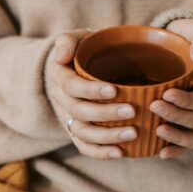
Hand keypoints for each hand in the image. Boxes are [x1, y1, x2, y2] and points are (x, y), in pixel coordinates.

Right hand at [47, 29, 137, 158]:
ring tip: (132, 133)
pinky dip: (101, 153)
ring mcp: (70, 119)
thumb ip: (68, 41)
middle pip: (79, 111)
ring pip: (83, 133)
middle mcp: (62, 100)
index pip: (71, 86)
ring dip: (107, 136)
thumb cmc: (87, 50)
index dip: (91, 90)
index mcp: (60, 76)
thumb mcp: (78, 38)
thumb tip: (61, 56)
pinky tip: (120, 153)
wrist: (86, 67)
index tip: (114, 90)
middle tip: (131, 111)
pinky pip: (86, 147)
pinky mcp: (79, 133)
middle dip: (105, 114)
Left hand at [152, 19, 192, 159]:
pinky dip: (175, 151)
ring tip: (158, 131)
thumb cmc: (182, 38)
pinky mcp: (180, 126)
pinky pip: (183, 145)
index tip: (167, 93)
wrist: (171, 49)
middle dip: (176, 115)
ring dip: (177, 137)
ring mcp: (192, 117)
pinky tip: (161, 153)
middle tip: (154, 106)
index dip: (186, 100)